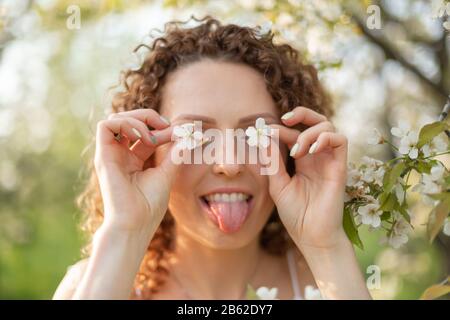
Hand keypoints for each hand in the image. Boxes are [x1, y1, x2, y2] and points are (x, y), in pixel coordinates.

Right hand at [94, 109, 178, 236]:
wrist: (135, 224)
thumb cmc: (149, 206)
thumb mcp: (167, 173)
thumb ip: (174, 153)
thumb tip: (187, 135)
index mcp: (135, 160)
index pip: (148, 133)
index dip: (164, 128)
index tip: (180, 133)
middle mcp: (121, 155)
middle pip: (130, 120)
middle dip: (149, 116)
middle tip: (165, 125)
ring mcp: (111, 154)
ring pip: (116, 118)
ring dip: (137, 118)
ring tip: (152, 135)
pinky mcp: (103, 156)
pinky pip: (106, 126)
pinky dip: (125, 123)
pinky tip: (142, 136)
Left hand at [268, 106, 348, 250]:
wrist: (312, 236)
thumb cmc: (295, 214)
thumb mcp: (277, 185)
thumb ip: (272, 162)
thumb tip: (264, 138)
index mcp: (301, 161)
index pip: (294, 134)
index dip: (280, 130)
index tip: (264, 133)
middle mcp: (316, 157)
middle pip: (316, 122)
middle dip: (301, 113)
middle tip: (285, 119)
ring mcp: (329, 160)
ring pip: (328, 126)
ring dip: (309, 131)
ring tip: (297, 150)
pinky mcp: (340, 167)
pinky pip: (341, 140)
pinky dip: (325, 137)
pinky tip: (310, 150)